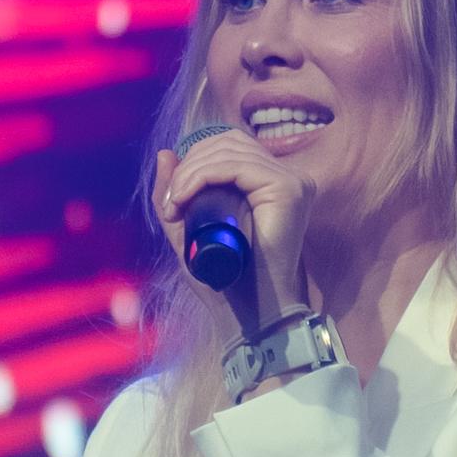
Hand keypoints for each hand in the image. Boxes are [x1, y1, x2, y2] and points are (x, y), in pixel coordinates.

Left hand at [154, 128, 314, 334]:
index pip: (229, 146)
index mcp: (270, 183)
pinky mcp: (289, 190)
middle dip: (190, 164)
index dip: (195, 160)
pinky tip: (186, 198)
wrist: (250, 314)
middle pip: (229, 142)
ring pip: (230, 151)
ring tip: (176, 205)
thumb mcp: (188, 230)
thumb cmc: (225, 281)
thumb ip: (176, 193)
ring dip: (191, 172)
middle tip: (172, 203)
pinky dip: (203, 176)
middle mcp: (287, 177)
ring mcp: (292, 182)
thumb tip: (164, 152)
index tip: (173, 199)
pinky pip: (238, 166)